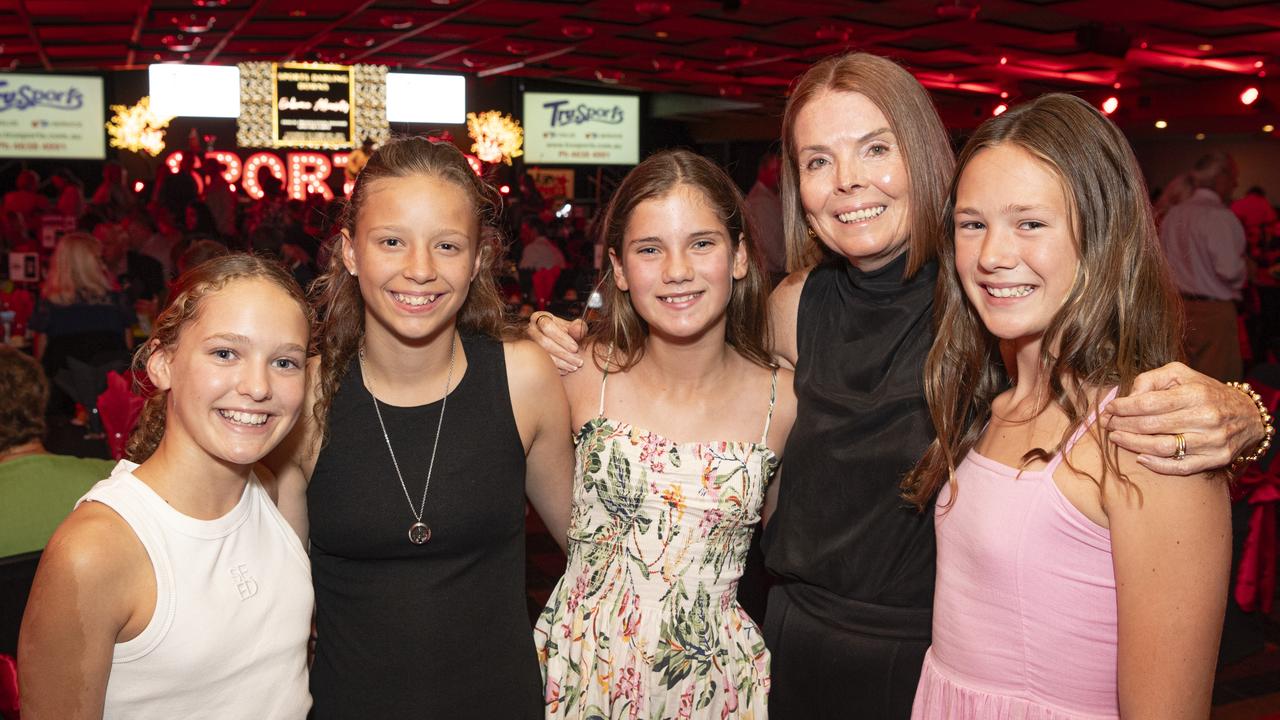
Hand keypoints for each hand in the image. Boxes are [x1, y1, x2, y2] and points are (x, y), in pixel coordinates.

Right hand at [526, 312, 586, 374]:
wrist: (554, 340)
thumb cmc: (563, 332)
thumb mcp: (570, 326)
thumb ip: (577, 327)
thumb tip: (577, 328)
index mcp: (539, 318)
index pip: (547, 326)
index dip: (562, 338)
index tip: (576, 348)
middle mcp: (530, 329)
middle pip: (544, 342)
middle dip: (563, 353)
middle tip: (578, 361)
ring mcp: (528, 343)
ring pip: (542, 354)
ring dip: (560, 362)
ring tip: (574, 367)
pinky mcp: (530, 356)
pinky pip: (540, 363)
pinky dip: (555, 368)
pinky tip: (566, 370)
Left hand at [1102, 362, 1264, 474]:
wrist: (1248, 415)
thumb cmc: (1205, 392)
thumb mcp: (1181, 374)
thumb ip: (1152, 379)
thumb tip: (1129, 396)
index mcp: (1195, 394)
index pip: (1150, 403)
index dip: (1124, 407)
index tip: (1109, 408)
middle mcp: (1205, 418)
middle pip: (1152, 426)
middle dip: (1123, 425)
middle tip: (1106, 424)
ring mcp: (1212, 441)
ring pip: (1162, 448)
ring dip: (1133, 444)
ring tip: (1116, 438)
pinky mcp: (1216, 459)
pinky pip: (1180, 467)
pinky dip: (1156, 464)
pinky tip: (1140, 456)